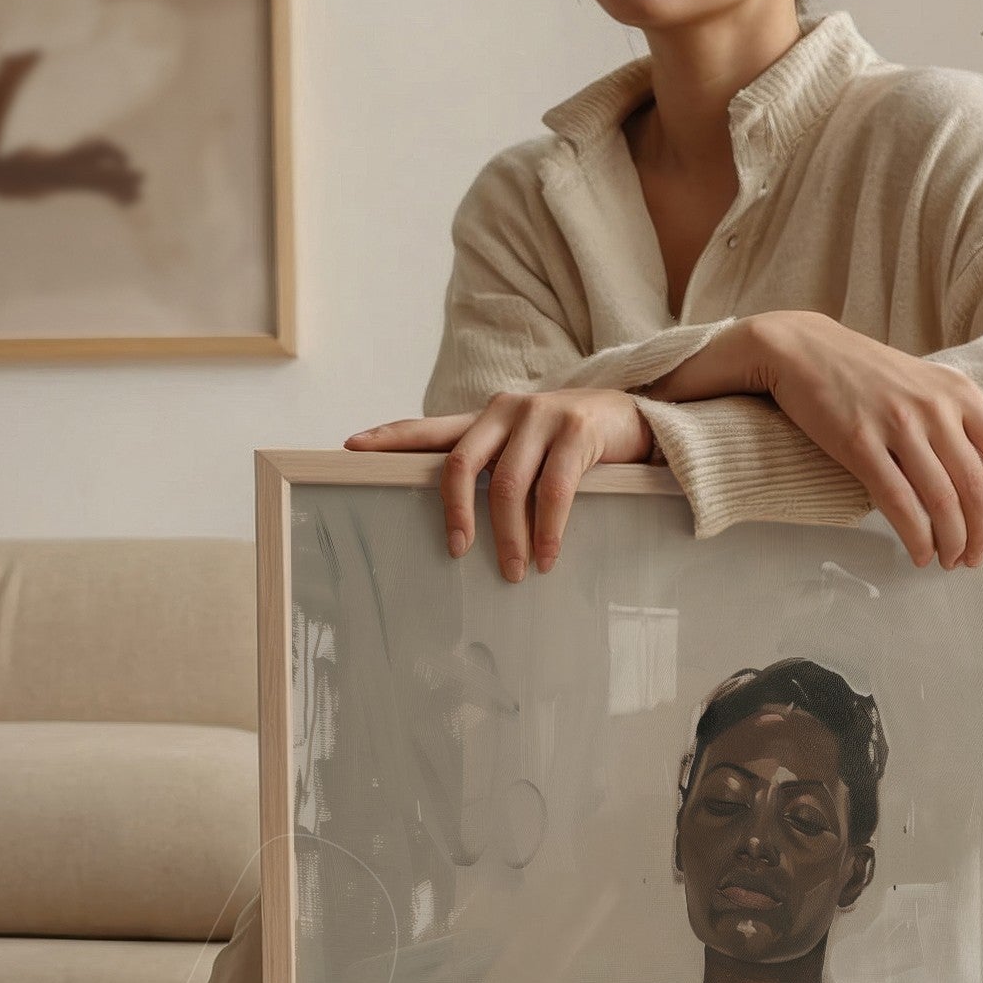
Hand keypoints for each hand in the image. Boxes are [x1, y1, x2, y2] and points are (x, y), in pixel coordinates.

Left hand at [342, 387, 655, 582]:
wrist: (633, 418)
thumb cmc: (575, 444)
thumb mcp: (529, 450)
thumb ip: (498, 468)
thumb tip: (464, 518)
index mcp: (488, 418)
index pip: (431, 429)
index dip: (390, 438)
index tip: (350, 448)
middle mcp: (506, 411)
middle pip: (462, 463)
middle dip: (456, 511)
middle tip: (457, 551)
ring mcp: (541, 417)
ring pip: (508, 484)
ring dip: (509, 535)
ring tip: (514, 571)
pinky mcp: (576, 433)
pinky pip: (553, 490)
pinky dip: (548, 530)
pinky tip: (547, 556)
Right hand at [676, 310, 982, 570]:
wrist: (803, 349)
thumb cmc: (866, 375)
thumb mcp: (925, 385)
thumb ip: (956, 423)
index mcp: (959, 394)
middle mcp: (936, 408)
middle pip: (976, 490)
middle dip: (980, 536)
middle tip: (972, 559)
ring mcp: (898, 425)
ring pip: (942, 502)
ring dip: (950, 543)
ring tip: (946, 561)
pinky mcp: (859, 443)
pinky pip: (899, 503)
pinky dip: (915, 538)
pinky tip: (918, 554)